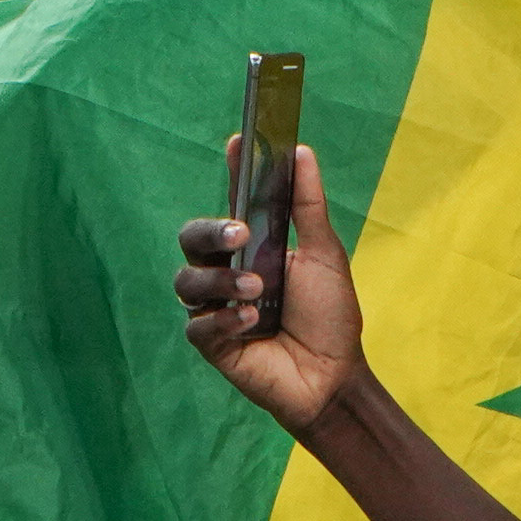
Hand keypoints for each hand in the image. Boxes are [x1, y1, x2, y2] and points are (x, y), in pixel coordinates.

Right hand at [175, 138, 362, 438]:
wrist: (333, 379)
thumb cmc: (331, 319)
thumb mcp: (325, 256)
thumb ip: (309, 206)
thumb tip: (302, 151)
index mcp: (254, 248)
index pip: (233, 203)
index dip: (233, 172)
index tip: (239, 141)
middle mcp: (229, 273)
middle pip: (192, 238)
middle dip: (209, 231)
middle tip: (239, 234)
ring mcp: (217, 307)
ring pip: (187, 280)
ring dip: (221, 281)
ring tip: (257, 292)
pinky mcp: (212, 344)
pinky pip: (197, 324)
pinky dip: (224, 319)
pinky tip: (253, 323)